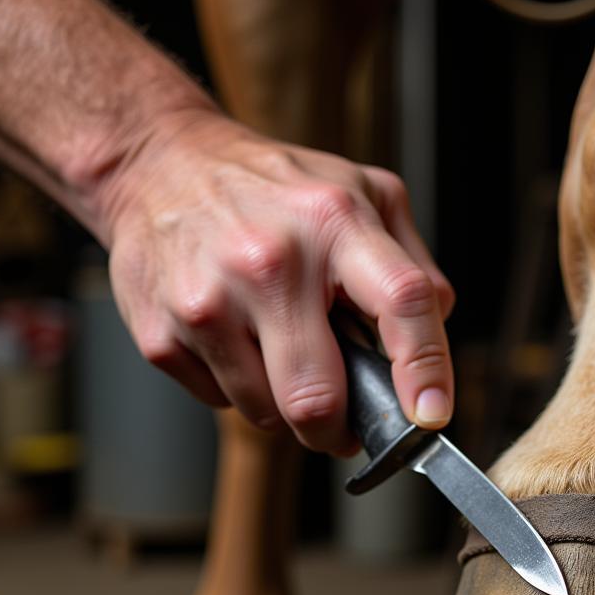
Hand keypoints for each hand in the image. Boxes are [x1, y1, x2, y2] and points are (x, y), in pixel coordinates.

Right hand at [100, 108, 454, 453]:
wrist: (155, 164)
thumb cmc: (270, 188)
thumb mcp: (361, 193)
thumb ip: (412, 262)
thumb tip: (438, 328)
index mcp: (334, 222)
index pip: (401, 302)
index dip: (425, 369)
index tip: (431, 415)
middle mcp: (269, 262)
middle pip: (317, 398)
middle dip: (338, 430)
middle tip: (344, 423)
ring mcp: (208, 301)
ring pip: (268, 413)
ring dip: (285, 405)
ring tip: (278, 351)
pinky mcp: (160, 334)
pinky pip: (220, 401)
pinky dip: (238, 387)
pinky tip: (234, 339)